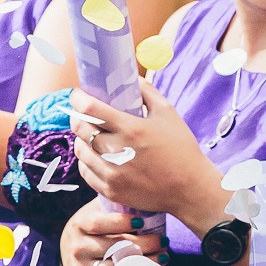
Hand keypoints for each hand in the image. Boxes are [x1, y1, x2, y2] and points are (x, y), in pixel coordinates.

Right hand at [58, 194, 162, 265]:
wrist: (72, 253)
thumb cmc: (94, 228)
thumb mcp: (96, 211)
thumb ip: (113, 203)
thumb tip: (144, 187)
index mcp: (79, 225)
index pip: (98, 224)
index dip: (121, 222)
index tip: (142, 221)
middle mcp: (77, 248)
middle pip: (114, 248)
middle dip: (144, 245)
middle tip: (163, 241)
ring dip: (146, 264)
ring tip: (163, 257)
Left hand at [71, 79, 224, 233]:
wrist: (189, 189)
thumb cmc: (181, 148)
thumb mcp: (168, 113)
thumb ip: (146, 92)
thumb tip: (129, 76)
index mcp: (131, 129)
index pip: (89, 109)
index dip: (77, 98)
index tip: (77, 94)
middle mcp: (117, 151)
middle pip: (80, 128)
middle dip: (76, 116)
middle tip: (81, 113)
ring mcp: (111, 173)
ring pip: (80, 150)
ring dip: (81, 139)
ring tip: (90, 134)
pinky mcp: (109, 190)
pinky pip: (85, 171)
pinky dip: (87, 160)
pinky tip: (96, 155)